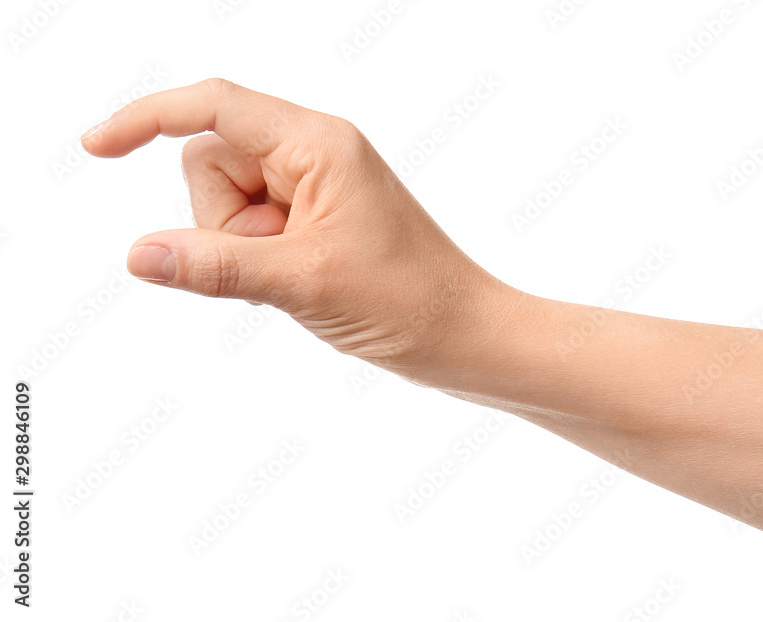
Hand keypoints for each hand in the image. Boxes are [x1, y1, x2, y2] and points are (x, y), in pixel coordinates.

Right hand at [82, 78, 508, 372]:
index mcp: (318, 144)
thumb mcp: (303, 282)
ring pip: (227, 201)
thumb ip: (215, 265)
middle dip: (222, 218)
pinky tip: (299, 285)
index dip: (147, 118)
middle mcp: (315, 153)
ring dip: (241, 245)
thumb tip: (139, 253)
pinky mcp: (316, 220)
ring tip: (299, 277)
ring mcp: (315, 188)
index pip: (213, 107)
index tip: (95, 147)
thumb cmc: (407, 302)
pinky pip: (251, 228)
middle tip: (280, 261)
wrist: (464, 337)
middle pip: (211, 161)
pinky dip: (256, 259)